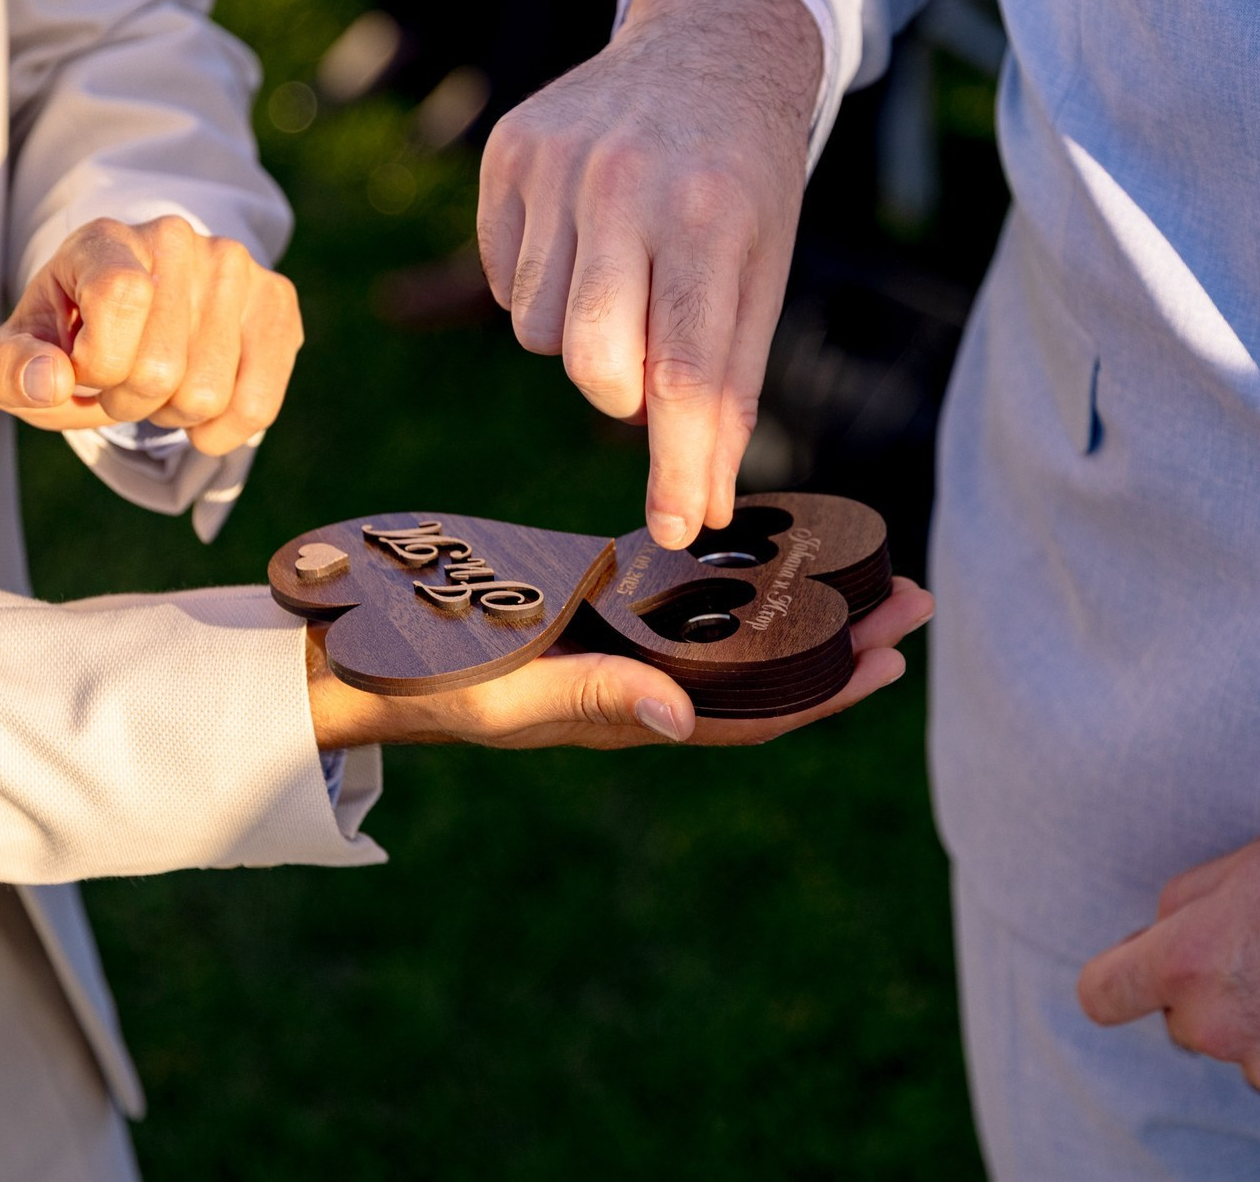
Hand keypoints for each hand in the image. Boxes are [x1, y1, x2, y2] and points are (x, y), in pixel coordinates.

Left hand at [0, 217, 302, 456]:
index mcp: (105, 239)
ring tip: (160, 383)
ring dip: (173, 415)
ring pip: (208, 395)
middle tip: (122, 380)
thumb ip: (7, 371)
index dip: (97, 362)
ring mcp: (235, 267)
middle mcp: (176, 239)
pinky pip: (257, 404)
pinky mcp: (276, 301)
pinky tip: (203, 412)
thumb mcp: (18, 353)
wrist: (131, 309)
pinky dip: (221, 431)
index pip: (122, 295)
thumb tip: (51, 381)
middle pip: (161, 370)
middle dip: (131, 401)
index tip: (82, 365)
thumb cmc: (69, 337)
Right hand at [308, 576, 931, 749]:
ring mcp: (611, 651)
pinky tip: (762, 543)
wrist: (347, 659)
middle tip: (912, 599)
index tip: (891, 655)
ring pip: (727, 635)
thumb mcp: (501, 694)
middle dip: (838, 644)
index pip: (748, 715)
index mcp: (622, 717)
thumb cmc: (417, 682)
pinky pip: (676, 599)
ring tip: (861, 570)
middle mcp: (632, 689)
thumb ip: (589, 699)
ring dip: (796, 606)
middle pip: (758, 674)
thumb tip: (683, 716)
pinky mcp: (586, 610)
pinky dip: (727, 576)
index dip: (823, 692)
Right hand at [478, 0, 823, 549]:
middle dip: (620, 393)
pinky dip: (541, 282)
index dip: (679, 464)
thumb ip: (730, 388)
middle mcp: (623, 183)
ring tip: (624, 274)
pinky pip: (502, 275)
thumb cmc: (743, 182)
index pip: (684, 372)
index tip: (679, 528)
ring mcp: (556, 162)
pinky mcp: (507, 151)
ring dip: (581, 332)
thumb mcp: (762, 273)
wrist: (710, 45)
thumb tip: (700, 510)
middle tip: (649, 367)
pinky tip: (585, 238)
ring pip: (535, 328)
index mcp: (707, 216)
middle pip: (588, 362)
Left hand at [1076, 808, 1259, 1147]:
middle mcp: (1216, 1026)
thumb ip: (1190, 903)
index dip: (1122, 986)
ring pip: (1256, 1064)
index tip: (1140, 984)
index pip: (1105, 993)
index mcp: (1186, 958)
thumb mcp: (1257, 857)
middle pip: (1189, 1026)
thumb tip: (1151, 939)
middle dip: (1222, 1001)